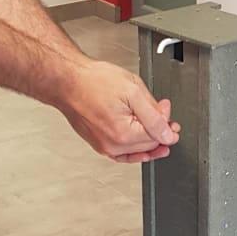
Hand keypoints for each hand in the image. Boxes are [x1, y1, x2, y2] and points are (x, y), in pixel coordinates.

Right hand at [59, 60, 181, 163]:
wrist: (68, 81)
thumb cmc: (93, 82)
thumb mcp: (133, 91)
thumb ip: (154, 115)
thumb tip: (168, 133)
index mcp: (123, 134)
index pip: (158, 136)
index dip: (167, 120)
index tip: (165, 106)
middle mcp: (113, 146)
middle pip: (149, 145)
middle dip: (159, 128)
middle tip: (160, 109)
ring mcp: (105, 147)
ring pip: (137, 150)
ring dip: (149, 139)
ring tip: (155, 123)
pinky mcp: (99, 145)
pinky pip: (123, 154)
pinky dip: (135, 150)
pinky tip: (143, 147)